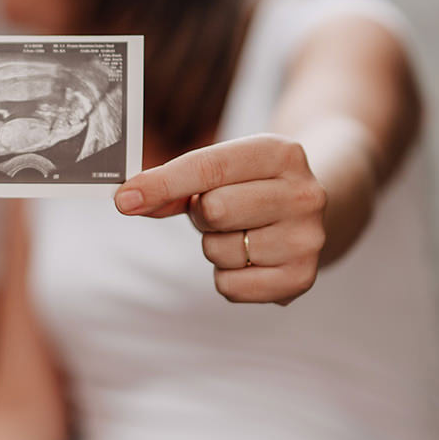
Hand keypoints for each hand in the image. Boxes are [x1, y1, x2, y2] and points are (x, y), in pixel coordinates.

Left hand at [114, 134, 326, 304]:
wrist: (313, 210)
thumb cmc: (252, 185)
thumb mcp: (224, 170)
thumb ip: (174, 184)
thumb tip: (128, 200)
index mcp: (281, 153)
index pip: (210, 167)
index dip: (162, 183)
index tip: (124, 198)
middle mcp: (303, 195)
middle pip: (213, 210)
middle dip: (202, 215)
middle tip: (221, 211)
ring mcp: (307, 239)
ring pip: (219, 251)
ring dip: (216, 246)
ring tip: (243, 233)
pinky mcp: (301, 279)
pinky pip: (230, 286)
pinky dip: (227, 277)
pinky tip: (250, 259)